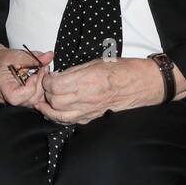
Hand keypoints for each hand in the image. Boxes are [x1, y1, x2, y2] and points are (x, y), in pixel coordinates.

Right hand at [0, 43, 53, 107]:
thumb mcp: (18, 54)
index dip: (29, 88)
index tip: (34, 75)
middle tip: (43, 70)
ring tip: (42, 72)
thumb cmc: (4, 60)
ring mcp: (13, 101)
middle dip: (39, 85)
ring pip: (33, 102)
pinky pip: (35, 101)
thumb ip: (33, 57)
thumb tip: (48, 56)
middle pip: (27, 100)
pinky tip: (40, 80)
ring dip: (42, 87)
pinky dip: (41, 90)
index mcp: (0, 84)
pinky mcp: (22, 101)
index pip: (15, 96)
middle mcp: (5, 96)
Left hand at [36, 57, 166, 124]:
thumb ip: (74, 71)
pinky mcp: (92, 117)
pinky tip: (58, 111)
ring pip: (59, 115)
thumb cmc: (121, 70)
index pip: (55, 86)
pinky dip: (60, 117)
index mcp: (86, 80)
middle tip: (47, 87)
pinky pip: (71, 121)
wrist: (140, 84)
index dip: (47, 81)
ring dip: (49, 109)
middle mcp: (86, 97)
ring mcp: (89, 110)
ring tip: (44, 103)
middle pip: (54, 101)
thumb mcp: (95, 62)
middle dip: (46, 94)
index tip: (49, 77)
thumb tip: (58, 76)